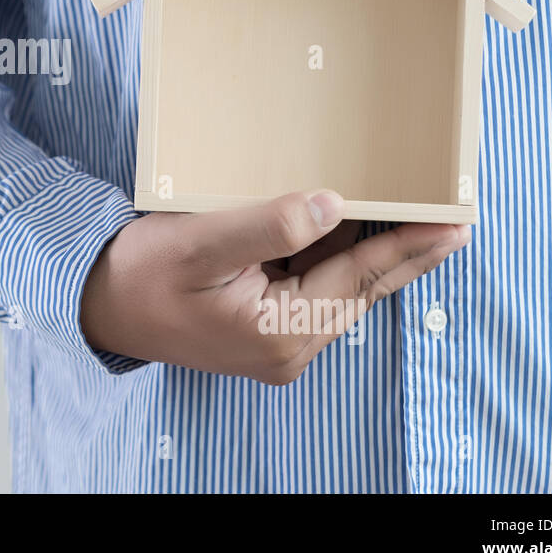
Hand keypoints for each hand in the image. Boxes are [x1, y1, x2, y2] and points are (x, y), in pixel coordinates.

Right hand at [80, 190, 469, 383]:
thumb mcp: (201, 244)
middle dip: (405, 250)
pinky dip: (336, 256)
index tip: (456, 222)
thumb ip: (270, 225)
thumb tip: (336, 205)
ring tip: (414, 213)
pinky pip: (314, 287)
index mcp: (279, 331)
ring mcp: (276, 342)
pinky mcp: (264, 328)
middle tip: (455, 217)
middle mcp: (287, 347)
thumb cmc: (140, 274)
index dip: (410, 247)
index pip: (360, 278)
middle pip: (360, 288)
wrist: (95, 304)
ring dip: (371, 250)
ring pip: (340, 287)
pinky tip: (350, 225)